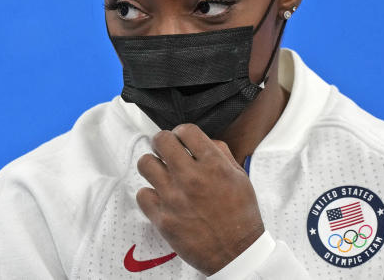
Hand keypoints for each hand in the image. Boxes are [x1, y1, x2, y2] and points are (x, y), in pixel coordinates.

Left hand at [136, 123, 264, 274]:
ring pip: (145, 164)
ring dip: (153, 165)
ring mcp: (174, 198)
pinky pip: (142, 193)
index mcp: (213, 165)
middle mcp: (192, 178)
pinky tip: (161, 197)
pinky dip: (150, 194)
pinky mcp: (162, 218)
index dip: (182, 133)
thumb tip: (203, 141)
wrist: (236, 253)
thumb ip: (221, 154)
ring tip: (161, 173)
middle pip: (161, 140)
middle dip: (162, 142)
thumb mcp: (240, 177)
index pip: (186, 130)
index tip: (181, 140)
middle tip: (165, 151)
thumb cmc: (240, 215)